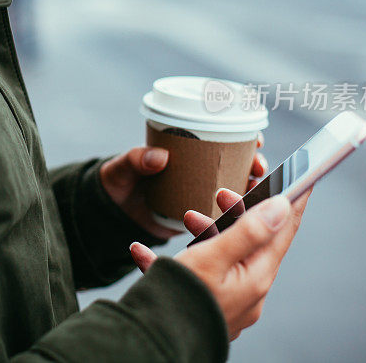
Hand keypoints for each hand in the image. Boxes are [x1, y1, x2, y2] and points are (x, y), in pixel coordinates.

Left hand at [100, 133, 267, 239]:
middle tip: (257, 169)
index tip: (255, 141)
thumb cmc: (117, 183)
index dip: (247, 140)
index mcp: (187, 155)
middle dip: (256, 169)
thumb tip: (159, 157)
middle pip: (241, 170)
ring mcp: (201, 199)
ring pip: (236, 197)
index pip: (226, 143)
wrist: (108, 213)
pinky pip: (220, 222)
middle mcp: (201, 176)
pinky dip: (231, 222)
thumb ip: (135, 160)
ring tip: (248, 194)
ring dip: (249, 195)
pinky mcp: (196, 223)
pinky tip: (238, 225)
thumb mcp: (123, 169)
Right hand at [130, 187, 310, 340]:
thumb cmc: (182, 300)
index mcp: (256, 276)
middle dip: (235, 214)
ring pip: (222, 257)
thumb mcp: (214, 257)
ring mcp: (227, 301)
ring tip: (184, 219)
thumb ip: (248, 231)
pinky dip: (173, 262)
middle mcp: (248, 290)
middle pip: (250, 241)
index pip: (283, 231)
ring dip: (204, 234)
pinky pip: (194, 277)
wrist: (154, 343)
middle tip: (221, 193)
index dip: (294, 202)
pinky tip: (142, 252)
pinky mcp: (204, 308)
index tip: (303, 181)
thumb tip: (281, 207)